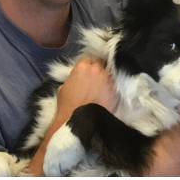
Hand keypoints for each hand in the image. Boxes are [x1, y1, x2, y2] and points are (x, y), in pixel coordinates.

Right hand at [28, 57, 119, 175]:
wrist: (79, 119)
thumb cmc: (67, 105)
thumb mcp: (63, 88)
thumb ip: (72, 79)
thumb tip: (75, 80)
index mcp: (82, 67)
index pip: (88, 59)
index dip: (88, 66)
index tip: (88, 72)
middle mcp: (96, 69)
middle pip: (100, 62)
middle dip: (98, 67)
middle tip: (97, 76)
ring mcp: (107, 79)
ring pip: (110, 70)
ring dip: (107, 74)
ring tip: (105, 82)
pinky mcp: (115, 89)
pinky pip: (116, 82)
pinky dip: (113, 85)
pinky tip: (111, 89)